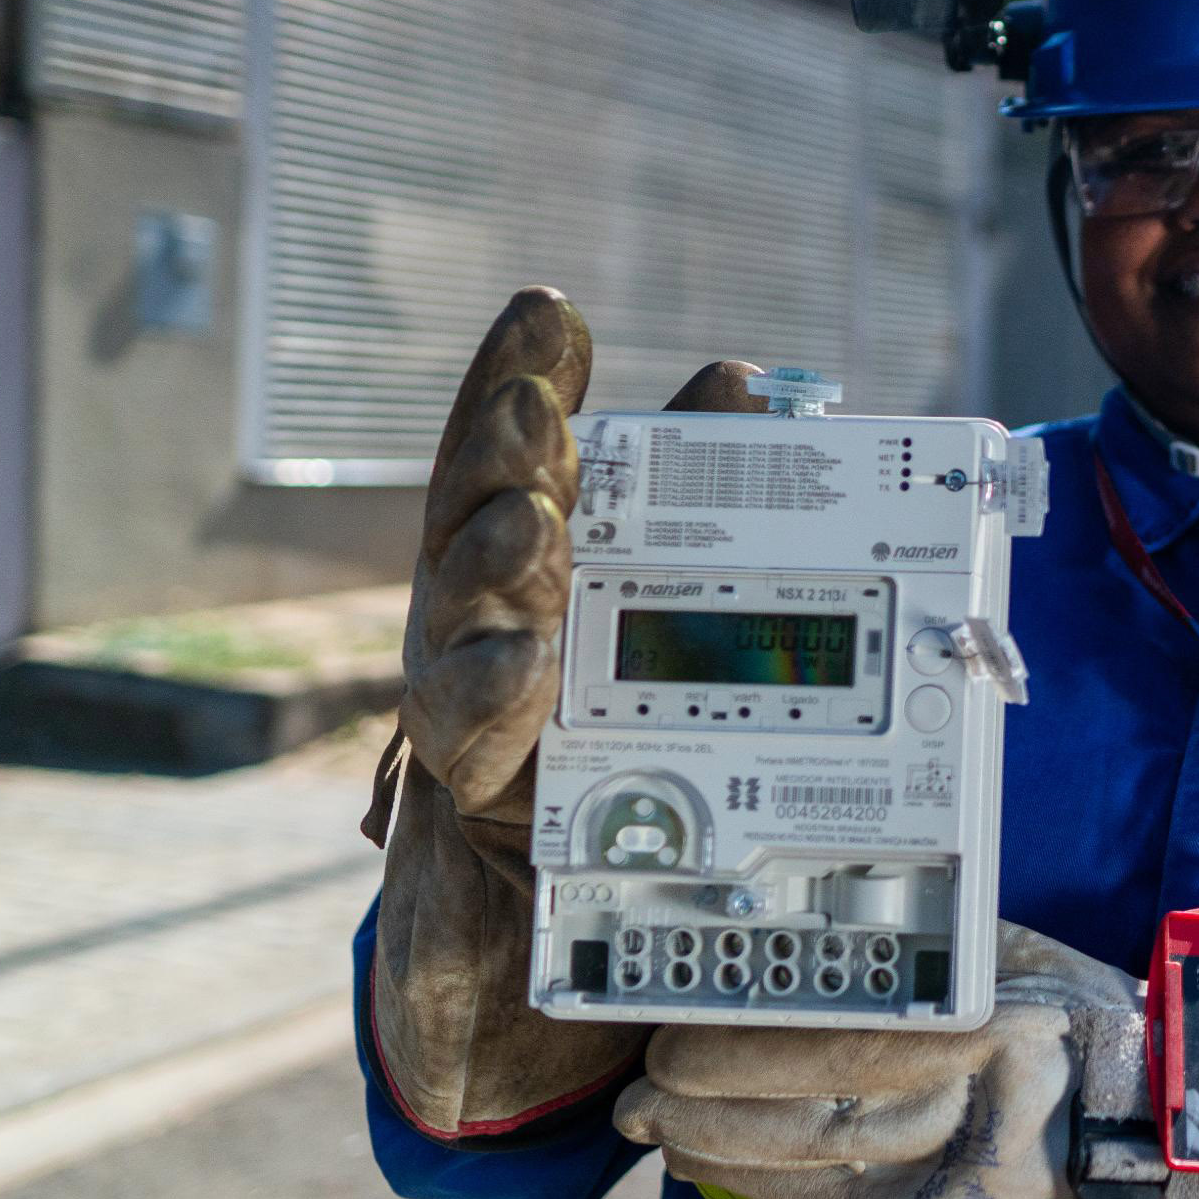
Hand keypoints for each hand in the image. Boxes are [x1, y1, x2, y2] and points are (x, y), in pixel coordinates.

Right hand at [399, 290, 762, 835]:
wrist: (537, 887)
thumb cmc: (590, 725)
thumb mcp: (646, 595)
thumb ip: (688, 491)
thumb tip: (734, 379)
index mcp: (521, 552)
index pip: (514, 454)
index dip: (518, 378)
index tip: (547, 311)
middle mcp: (480, 609)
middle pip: (477, 518)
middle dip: (507, 458)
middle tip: (539, 407)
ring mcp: (463, 692)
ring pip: (465, 619)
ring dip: (498, 563)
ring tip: (535, 521)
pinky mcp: (468, 787)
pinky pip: (471, 739)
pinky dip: (495, 695)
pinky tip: (527, 660)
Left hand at [614, 923, 1145, 1198]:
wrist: (1173, 1147)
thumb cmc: (1092, 1040)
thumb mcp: (1023, 965)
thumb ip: (926, 953)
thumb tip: (797, 948)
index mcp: (995, 1037)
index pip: (826, 1047)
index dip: (732, 1047)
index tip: (674, 1038)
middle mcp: (975, 1132)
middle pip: (798, 1123)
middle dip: (696, 1109)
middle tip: (645, 1094)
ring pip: (803, 1190)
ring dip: (716, 1164)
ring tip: (670, 1140)